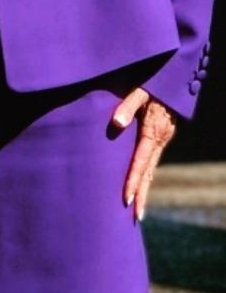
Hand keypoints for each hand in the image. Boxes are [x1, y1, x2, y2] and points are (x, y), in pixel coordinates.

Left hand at [112, 86, 176, 220]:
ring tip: (138, 209)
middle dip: (142, 195)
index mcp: (154, 131)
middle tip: (136, 217)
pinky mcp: (162, 135)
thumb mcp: (140, 90)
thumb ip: (127, 105)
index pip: (141, 162)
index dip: (133, 181)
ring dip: (145, 189)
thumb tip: (116, 123)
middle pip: (149, 173)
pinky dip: (147, 175)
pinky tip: (141, 184)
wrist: (177, 75)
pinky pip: (153, 160)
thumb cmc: (154, 81)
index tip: (125, 199)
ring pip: (153, 169)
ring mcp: (164, 138)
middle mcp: (161, 139)